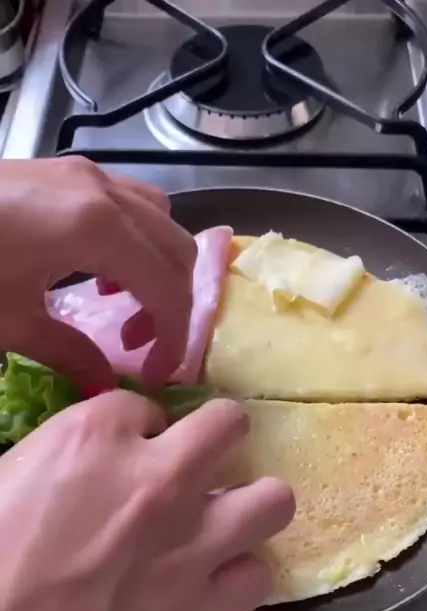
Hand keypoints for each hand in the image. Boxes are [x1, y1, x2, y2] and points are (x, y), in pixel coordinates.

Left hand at [0, 156, 195, 390]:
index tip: (156, 375)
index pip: (167, 288)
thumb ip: (69, 355)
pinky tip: (97, 271)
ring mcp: (87, 174)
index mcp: (98, 228)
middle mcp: (105, 192)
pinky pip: (129, 205)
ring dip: (156, 269)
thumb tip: (106, 388)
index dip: (172, 338)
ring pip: (159, 221)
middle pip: (176, 251)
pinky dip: (134, 242)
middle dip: (170, 305)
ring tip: (120, 307)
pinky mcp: (68, 172)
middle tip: (138, 348)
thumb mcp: (11, 322)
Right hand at [0, 394, 293, 610]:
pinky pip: (259, 575)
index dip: (133, 430)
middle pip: (229, 424)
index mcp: (93, 439)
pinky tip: (211, 584)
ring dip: (249, 505)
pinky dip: (238, 576)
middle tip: (192, 468)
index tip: (122, 457)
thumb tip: (83, 464)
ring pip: (273, 499)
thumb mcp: (2, 483)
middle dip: (215, 438)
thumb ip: (56, 461)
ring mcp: (194, 544)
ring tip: (222, 523)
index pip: (141, 405)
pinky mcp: (207, 609)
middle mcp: (159, 479)